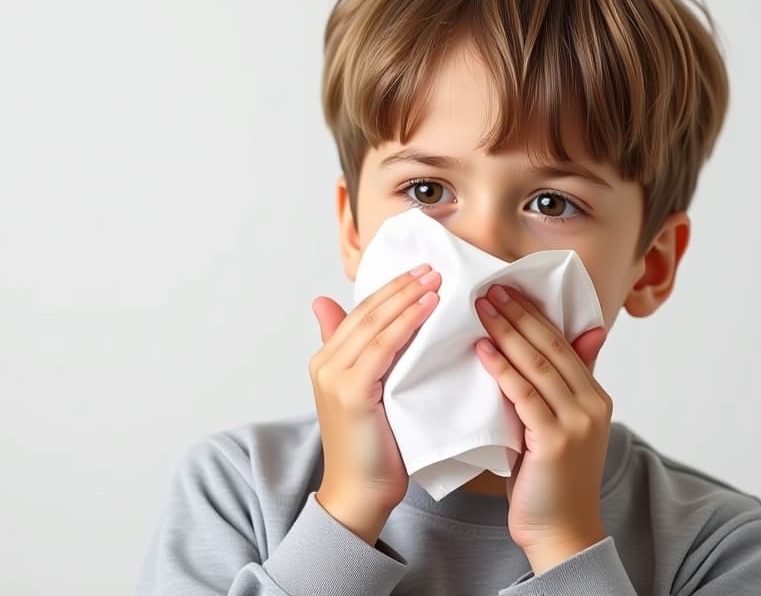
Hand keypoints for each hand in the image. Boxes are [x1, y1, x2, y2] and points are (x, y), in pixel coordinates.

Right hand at [309, 263, 441, 543]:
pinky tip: (428, 309)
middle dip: (402, 286)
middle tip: (433, 266)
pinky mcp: (351, 391)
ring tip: (436, 280)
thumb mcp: (371, 395)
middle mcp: (325, 363)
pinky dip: (407, 323)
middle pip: (367, 313)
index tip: (421, 271)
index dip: (391, 289)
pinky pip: (383, 347)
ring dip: (407, 298)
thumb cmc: (373, 450)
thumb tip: (382, 335)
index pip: (362, 313)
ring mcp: (335, 377)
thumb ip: (369, 358)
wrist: (360, 494)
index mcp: (327, 360)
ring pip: (375, 325)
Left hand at [473, 283, 610, 572]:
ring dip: (507, 331)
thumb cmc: (552, 478)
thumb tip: (580, 335)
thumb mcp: (561, 424)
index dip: (534, 312)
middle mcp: (591, 404)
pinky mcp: (554, 440)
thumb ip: (563, 383)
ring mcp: (576, 422)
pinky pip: (524, 395)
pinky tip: (482, 350)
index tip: (508, 287)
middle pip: (551, 346)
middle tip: (490, 285)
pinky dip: (503, 369)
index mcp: (594, 395)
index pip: (562, 342)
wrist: (560, 531)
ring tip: (481, 306)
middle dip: (519, 313)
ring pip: (538, 365)